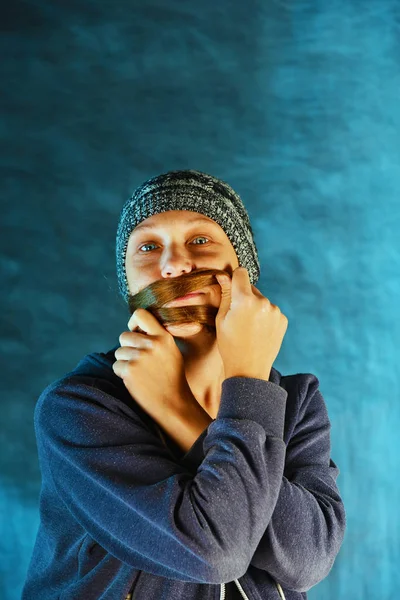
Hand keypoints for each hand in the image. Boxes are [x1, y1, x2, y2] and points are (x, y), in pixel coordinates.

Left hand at [112, 308, 194, 425]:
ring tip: (139, 373)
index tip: (135, 332)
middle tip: (139, 361)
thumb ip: (156, 338)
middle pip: (124, 336)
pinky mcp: (130, 371)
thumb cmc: (172, 378)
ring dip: (124, 362)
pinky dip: (122, 374)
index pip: (140, 314)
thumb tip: (136, 328)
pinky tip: (135, 381)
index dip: (133, 323)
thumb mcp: (171, 352)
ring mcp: (140, 357)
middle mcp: (152, 344)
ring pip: (119, 352)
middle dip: (127, 348)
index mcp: (163, 337)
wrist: (174, 404)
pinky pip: (116, 366)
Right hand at [215, 267, 287, 380]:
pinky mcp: (283, 320)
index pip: (241, 273)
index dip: (234, 278)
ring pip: (261, 300)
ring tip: (248, 328)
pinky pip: (271, 311)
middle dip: (244, 296)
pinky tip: (258, 332)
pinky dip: (265, 317)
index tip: (231, 286)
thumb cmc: (229, 345)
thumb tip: (223, 276)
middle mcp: (263, 302)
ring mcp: (275, 311)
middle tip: (237, 317)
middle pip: (251, 288)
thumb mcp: (221, 319)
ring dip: (255, 307)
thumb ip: (225, 294)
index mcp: (245, 300)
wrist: (249, 371)